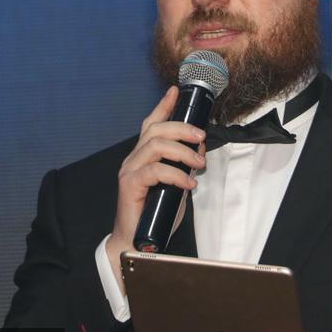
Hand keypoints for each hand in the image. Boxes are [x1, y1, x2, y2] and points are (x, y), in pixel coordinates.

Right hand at [105, 86, 205, 285]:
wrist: (137, 240)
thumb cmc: (155, 213)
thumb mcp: (175, 185)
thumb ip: (182, 168)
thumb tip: (198, 154)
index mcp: (144, 155)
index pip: (151, 124)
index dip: (163, 106)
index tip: (175, 91)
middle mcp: (134, 158)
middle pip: (156, 130)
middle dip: (182, 128)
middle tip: (202, 137)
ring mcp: (130, 170)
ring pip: (156, 146)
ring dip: (183, 151)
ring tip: (199, 163)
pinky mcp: (129, 185)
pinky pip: (155, 170)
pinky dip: (176, 174)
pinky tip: (189, 183)